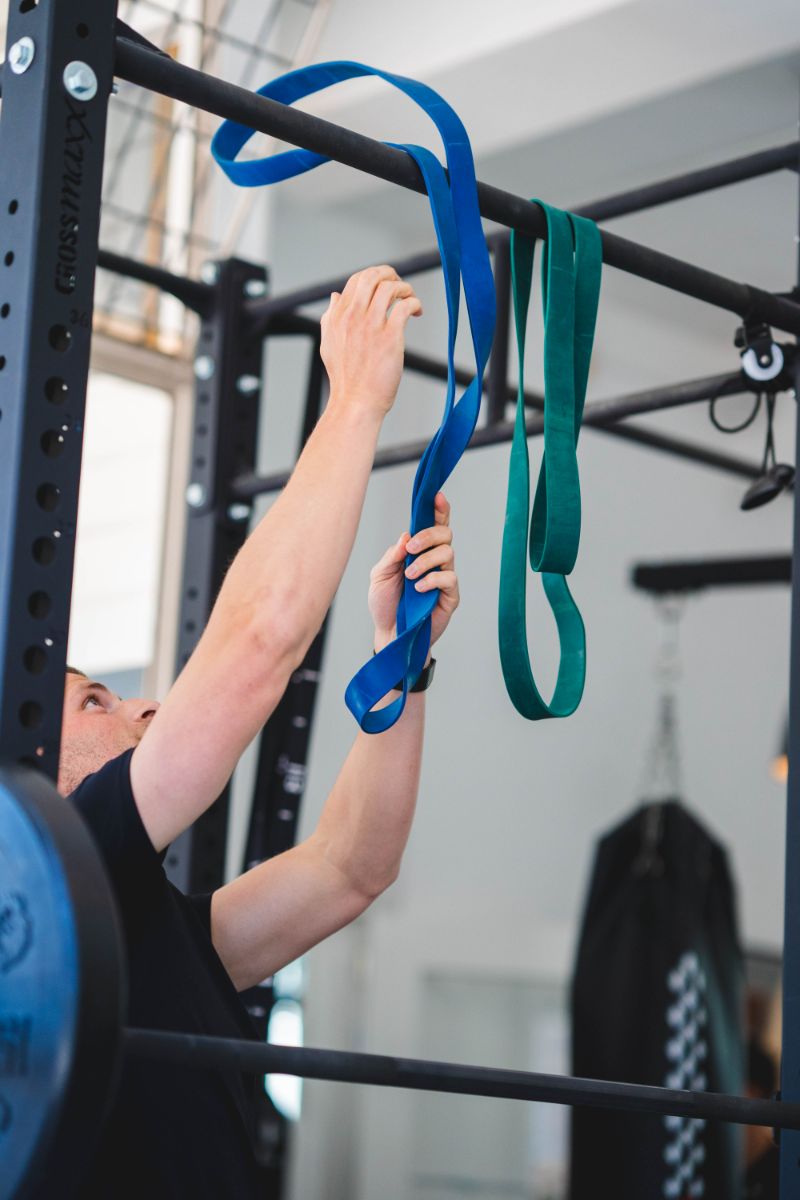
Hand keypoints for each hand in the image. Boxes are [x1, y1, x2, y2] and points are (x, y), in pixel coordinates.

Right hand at [320, 265, 422, 417]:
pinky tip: (417, 312)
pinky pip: (405, 307)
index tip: (385, 284)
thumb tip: (335, 296)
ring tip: (410, 298)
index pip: (356, 280)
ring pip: (390, 288)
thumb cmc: (345, 379)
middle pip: (372, 277)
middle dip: (390, 273)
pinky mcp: (390, 337)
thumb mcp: (329, 344)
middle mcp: (352, 317)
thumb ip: (331, 318)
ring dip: (405, 288)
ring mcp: (371, 326)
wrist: (355, 402)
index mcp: (337, 317)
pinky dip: (414, 303)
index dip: (374, 276)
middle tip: (400, 283)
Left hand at [369, 493, 459, 651]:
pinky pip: (449, 578)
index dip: (439, 509)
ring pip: (448, 553)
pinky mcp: (450, 596)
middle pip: (445, 534)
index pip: (434, 525)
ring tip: (409, 575)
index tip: (436, 496)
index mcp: (418, 551)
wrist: (390, 634)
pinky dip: (433, 579)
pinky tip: (419, 588)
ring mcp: (444, 578)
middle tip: (410, 548)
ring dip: (426, 560)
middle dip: (428, 535)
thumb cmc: (384, 603)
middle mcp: (434, 561)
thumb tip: (406, 535)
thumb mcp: (379, 575)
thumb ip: (392, 555)